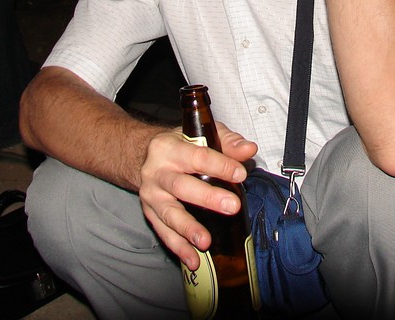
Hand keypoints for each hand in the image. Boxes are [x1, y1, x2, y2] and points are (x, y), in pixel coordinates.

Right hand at [138, 124, 256, 270]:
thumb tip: (249, 149)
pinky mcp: (150, 213)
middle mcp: (156, 171)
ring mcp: (151, 194)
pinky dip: (178, 247)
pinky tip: (193, 259)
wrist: (145, 156)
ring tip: (205, 241)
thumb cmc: (181, 145)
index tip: (240, 174)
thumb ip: (228, 141)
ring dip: (188, 228)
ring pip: (169, 213)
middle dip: (208, 198)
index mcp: (169, 147)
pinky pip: (164, 232)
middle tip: (232, 206)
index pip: (197, 156)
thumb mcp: (202, 135)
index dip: (220, 165)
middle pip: (181, 186)